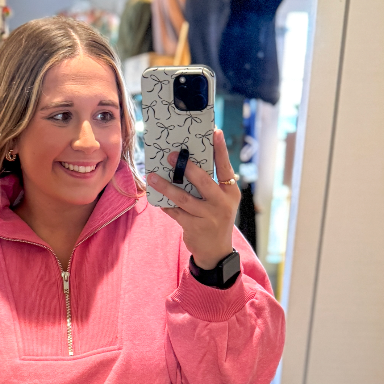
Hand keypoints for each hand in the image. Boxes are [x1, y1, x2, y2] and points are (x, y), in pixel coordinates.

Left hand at [146, 128, 239, 269]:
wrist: (216, 250)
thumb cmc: (215, 218)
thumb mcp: (220, 201)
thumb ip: (210, 185)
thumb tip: (187, 163)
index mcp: (230, 193)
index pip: (226, 168)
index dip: (220, 150)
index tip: (215, 132)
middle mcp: (221, 204)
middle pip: (203, 181)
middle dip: (187, 167)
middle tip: (172, 155)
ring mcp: (208, 217)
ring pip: (184, 198)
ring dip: (166, 186)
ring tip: (153, 177)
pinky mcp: (194, 227)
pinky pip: (175, 212)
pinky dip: (165, 204)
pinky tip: (157, 198)